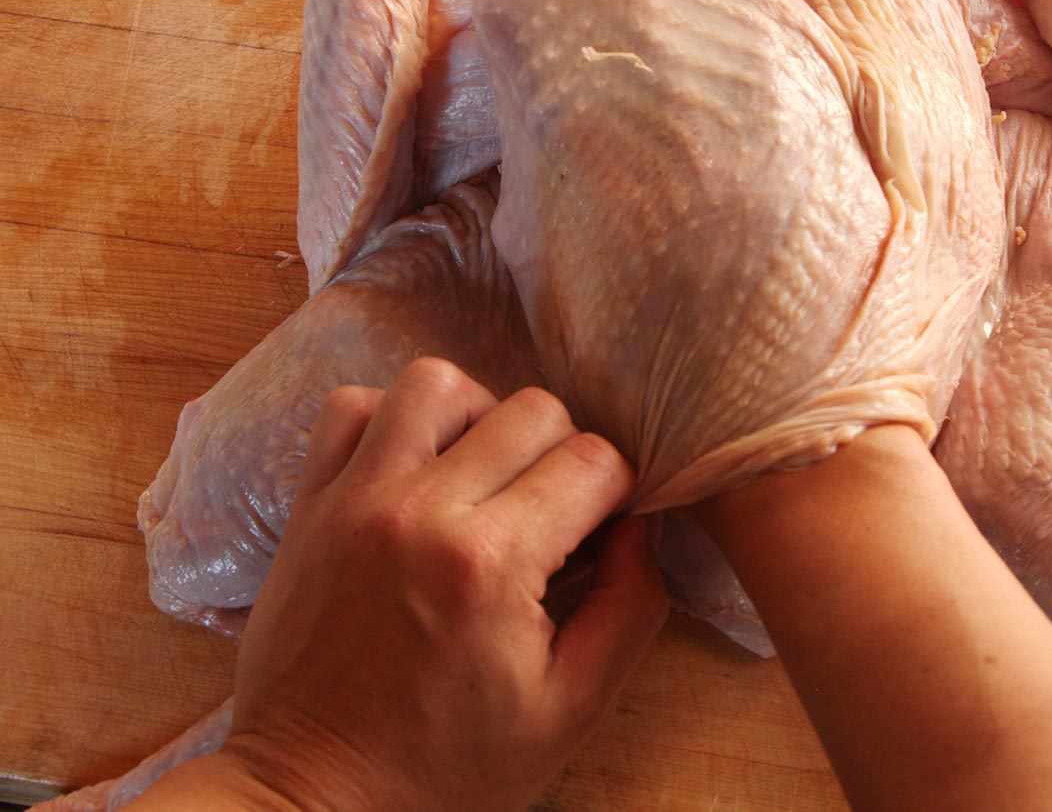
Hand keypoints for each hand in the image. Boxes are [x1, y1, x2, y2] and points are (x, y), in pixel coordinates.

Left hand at [217, 359, 666, 811]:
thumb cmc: (447, 767)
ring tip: (487, 476)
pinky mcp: (310, 504)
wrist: (315, 798)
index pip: (595, 461)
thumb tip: (640, 526)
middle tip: (555, 512)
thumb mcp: (571, 710)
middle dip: (565, 453)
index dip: (620, 492)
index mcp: (491, 564)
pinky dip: (394, 420)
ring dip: (482, 416)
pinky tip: (419, 471)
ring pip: (438, 383)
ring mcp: (355, 498)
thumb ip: (630, 608)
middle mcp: (421, 510)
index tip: (606, 530)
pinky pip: (352, 407)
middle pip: (532, 409)